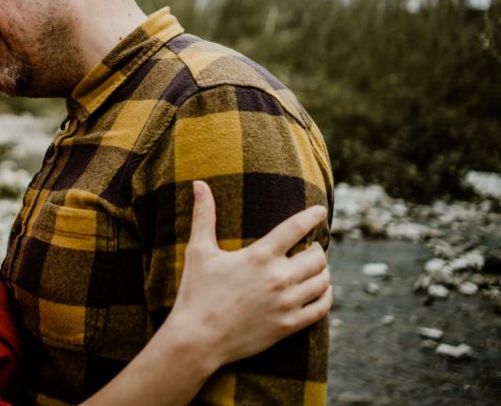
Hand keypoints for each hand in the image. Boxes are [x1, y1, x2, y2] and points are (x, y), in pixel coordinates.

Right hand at [165, 181, 331, 369]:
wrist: (198, 339)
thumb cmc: (196, 293)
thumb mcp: (199, 251)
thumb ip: (204, 215)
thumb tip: (198, 183)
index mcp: (259, 256)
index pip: (295, 228)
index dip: (312, 216)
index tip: (320, 210)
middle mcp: (278, 278)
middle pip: (317, 256)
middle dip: (316, 249)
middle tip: (311, 247)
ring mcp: (286, 303)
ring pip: (322, 281)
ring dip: (322, 272)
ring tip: (315, 269)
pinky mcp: (289, 325)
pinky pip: (321, 308)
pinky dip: (325, 296)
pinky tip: (319, 292)